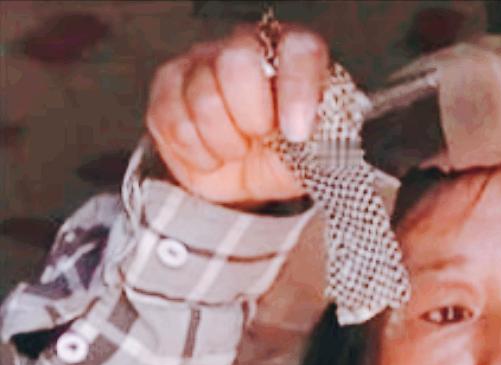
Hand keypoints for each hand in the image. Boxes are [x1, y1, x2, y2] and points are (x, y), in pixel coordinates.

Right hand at [146, 26, 327, 204]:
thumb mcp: (319, 153)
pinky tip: (212, 155)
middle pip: (237, 62)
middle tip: (260, 136)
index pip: (299, 50)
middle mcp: (247, 48)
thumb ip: (327, 138)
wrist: (250, 176)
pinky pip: (172, 119)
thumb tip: (323, 137)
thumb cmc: (287, 155)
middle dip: (250, 115)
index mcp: (295, 54)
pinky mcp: (168, 89)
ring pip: (203, 97)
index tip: (296, 133)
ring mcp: (202, 63)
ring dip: (225, 142)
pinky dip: (196, 152)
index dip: (297, 91)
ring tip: (237, 150)